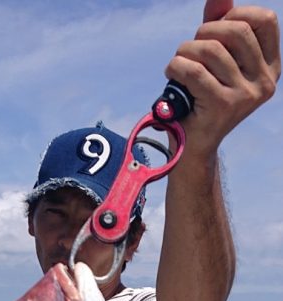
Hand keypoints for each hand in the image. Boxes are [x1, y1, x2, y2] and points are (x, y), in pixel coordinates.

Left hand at [165, 1, 280, 157]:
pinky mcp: (223, 106)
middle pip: (237, 30)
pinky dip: (175, 67)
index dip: (237, 14)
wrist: (193, 145)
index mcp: (270, 67)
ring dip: (185, 51)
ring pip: (211, 49)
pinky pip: (193, 70)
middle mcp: (264, 82)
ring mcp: (245, 96)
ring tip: (179, 63)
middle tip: (191, 48)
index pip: (265, 20)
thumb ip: (221, 24)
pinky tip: (172, 74)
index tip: (217, 29)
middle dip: (205, 31)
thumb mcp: (217, 58)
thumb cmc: (202, 95)